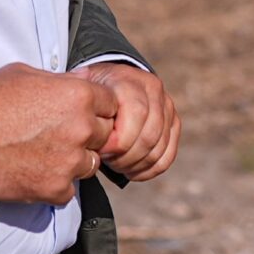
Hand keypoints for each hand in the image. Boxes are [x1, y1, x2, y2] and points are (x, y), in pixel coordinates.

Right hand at [0, 63, 116, 206]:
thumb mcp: (22, 74)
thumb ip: (60, 78)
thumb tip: (83, 77)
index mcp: (79, 95)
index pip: (112, 103)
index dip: (96, 108)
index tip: (79, 113)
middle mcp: (83, 128)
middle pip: (105, 134)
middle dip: (88, 135)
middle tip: (58, 135)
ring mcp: (71, 161)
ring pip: (90, 163)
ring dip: (74, 161)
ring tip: (44, 155)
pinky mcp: (57, 188)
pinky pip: (69, 189)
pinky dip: (55, 184)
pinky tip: (34, 173)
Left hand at [75, 61, 181, 181]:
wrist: (107, 83)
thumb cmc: (89, 94)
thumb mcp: (80, 91)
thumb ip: (82, 104)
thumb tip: (81, 123)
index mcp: (130, 80)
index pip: (137, 114)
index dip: (118, 140)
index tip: (98, 150)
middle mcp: (154, 90)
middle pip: (149, 136)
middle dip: (126, 157)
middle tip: (106, 160)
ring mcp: (166, 106)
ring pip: (158, 148)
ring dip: (135, 164)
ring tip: (115, 165)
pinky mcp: (173, 123)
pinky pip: (168, 155)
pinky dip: (150, 169)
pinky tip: (131, 172)